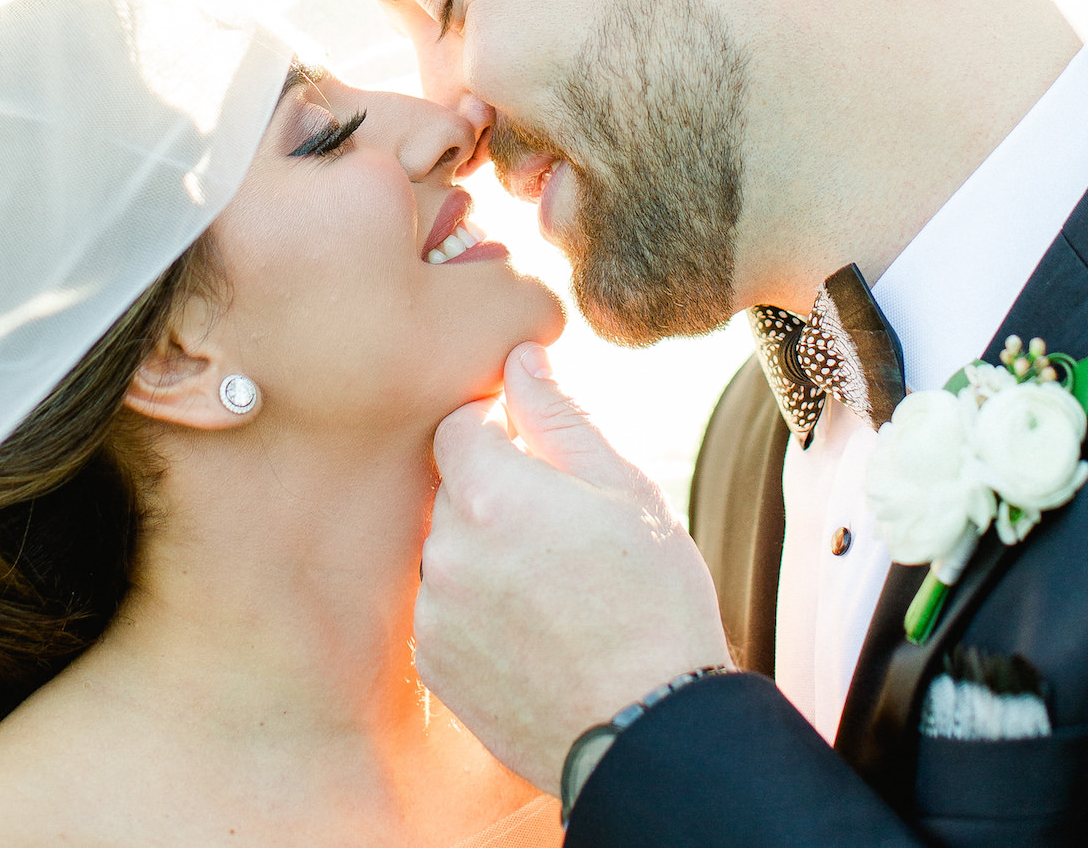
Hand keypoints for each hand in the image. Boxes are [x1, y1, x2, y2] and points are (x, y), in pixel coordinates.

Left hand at [415, 342, 731, 793]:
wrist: (649, 731)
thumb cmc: (652, 601)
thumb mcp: (622, 490)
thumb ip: (558, 417)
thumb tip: (520, 356)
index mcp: (491, 494)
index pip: (458, 426)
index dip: (497, 429)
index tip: (539, 455)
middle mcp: (448, 550)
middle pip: (452, 489)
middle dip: (495, 493)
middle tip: (562, 528)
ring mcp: (437, 613)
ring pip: (449, 550)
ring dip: (485, 550)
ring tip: (553, 586)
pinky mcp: (435, 665)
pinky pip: (445, 608)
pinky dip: (477, 607)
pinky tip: (533, 628)